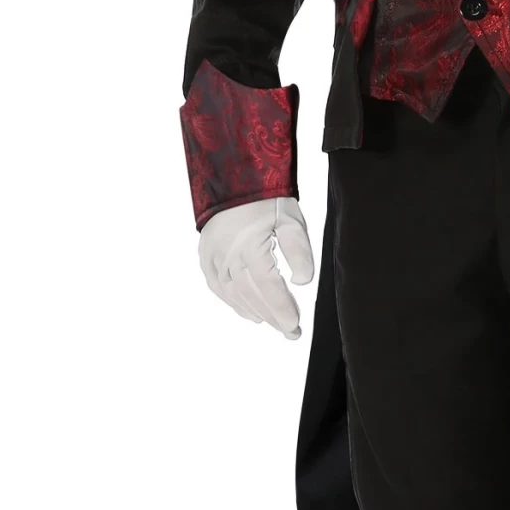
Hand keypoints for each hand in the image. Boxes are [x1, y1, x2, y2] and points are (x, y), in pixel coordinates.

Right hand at [199, 196, 313, 337]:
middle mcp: (228, 256)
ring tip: (275, 324)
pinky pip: (218, 287)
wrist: (232, 177)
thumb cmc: (264, 198)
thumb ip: (298, 251)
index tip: (295, 325)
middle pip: (252, 296)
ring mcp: (213, 258)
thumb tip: (303, 281)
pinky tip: (249, 314)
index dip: (282, 308)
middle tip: (291, 332)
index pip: (268, 287)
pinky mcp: (206, 256)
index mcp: (250, 246)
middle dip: (273, 317)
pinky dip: (234, 303)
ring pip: (235, 295)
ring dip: (256, 313)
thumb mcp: (290, 219)